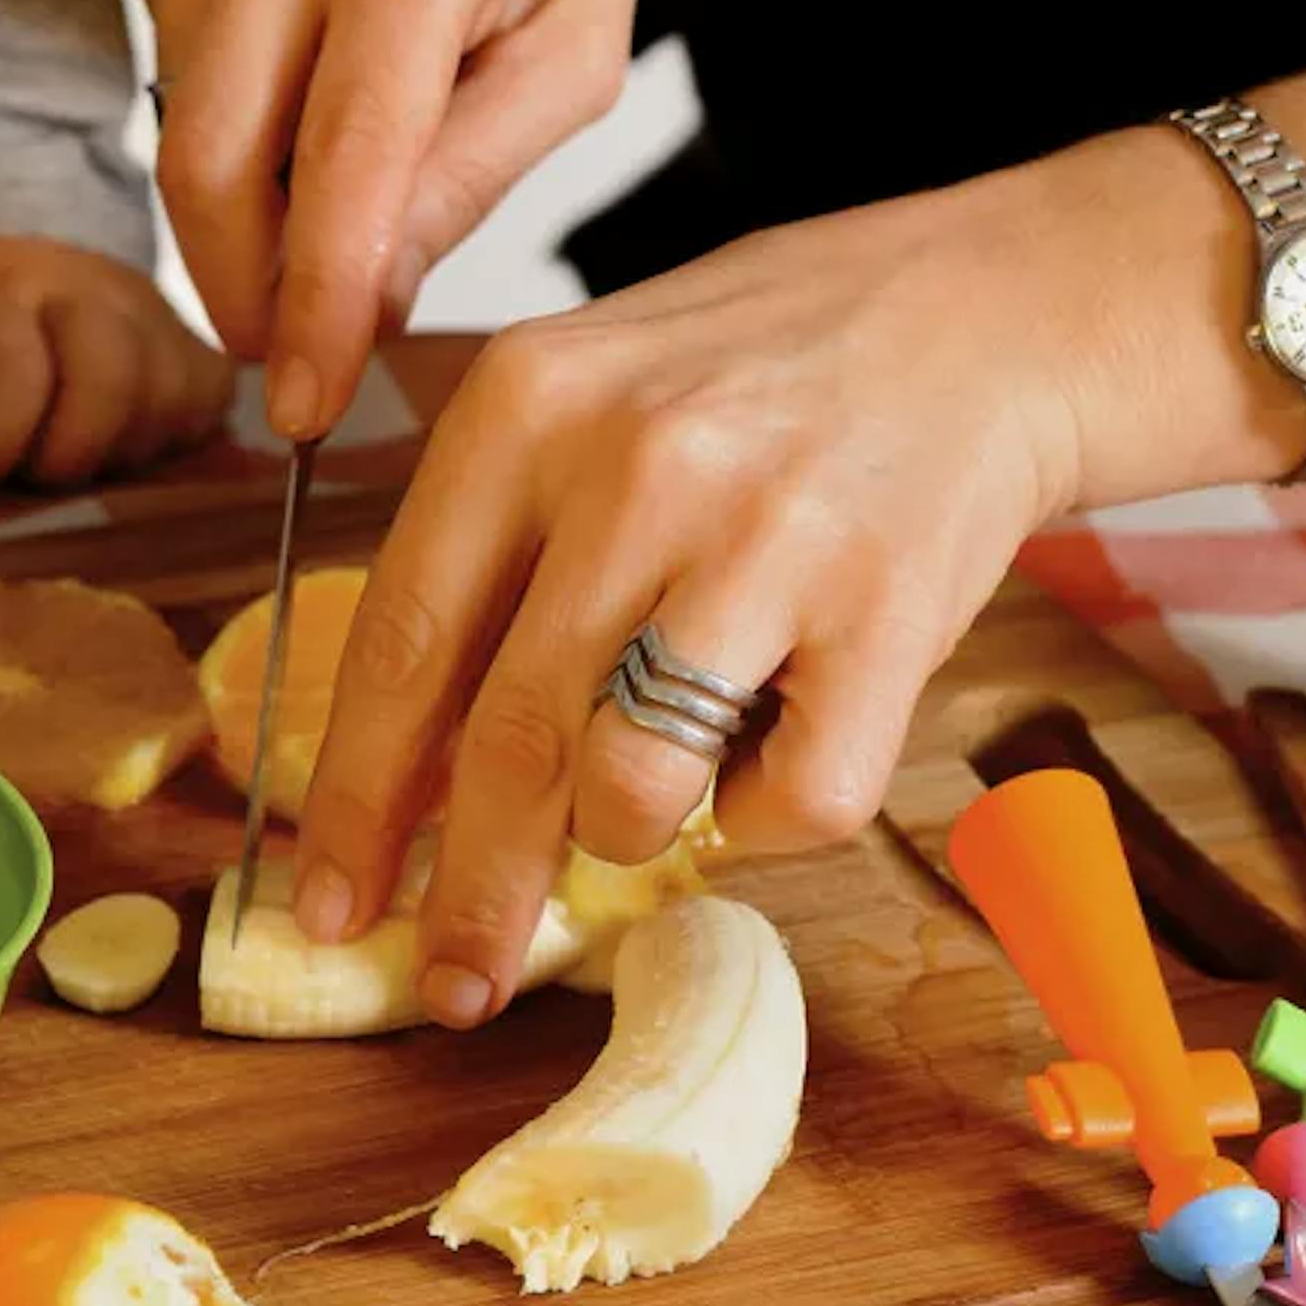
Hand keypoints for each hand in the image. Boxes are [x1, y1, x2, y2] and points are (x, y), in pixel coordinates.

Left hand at [0, 236, 233, 489]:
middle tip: (24, 468)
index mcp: (3, 294)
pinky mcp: (201, 358)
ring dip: (107, 458)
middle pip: (105, 397)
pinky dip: (159, 448)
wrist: (30, 234)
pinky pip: (202, 422)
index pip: (14, 384)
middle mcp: (94, 301)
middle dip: (56, 461)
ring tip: (64, 450)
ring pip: (158, 415)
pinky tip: (116, 442)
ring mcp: (159, 326)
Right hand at [122, 0, 643, 437]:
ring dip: (241, 217)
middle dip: (246, 293)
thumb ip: (477, 166)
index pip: (343, 161)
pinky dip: (230, 124)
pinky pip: (171, 73)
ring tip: (326, 206)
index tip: (306, 404)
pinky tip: (299, 80)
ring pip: (177, 134)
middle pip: (210, 165)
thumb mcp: (579, 26)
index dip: (316, 301)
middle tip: (294, 357)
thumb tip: (366, 296)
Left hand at [291, 169, 1099, 1029]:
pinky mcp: (888, 613)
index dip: (352, 799)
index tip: (322, 903)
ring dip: (624, 836)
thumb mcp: (582, 401)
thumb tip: (391, 775)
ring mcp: (767, 541)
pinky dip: (766, 818)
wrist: (983, 318)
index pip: (401, 642)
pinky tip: (776, 749)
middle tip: (447, 986)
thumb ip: (484, 555)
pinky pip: (789, 805)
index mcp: (527, 404)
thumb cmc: (755, 378)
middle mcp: (635, 467)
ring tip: (654, 790)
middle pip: (507, 742)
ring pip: (634, 790)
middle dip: (466, 895)